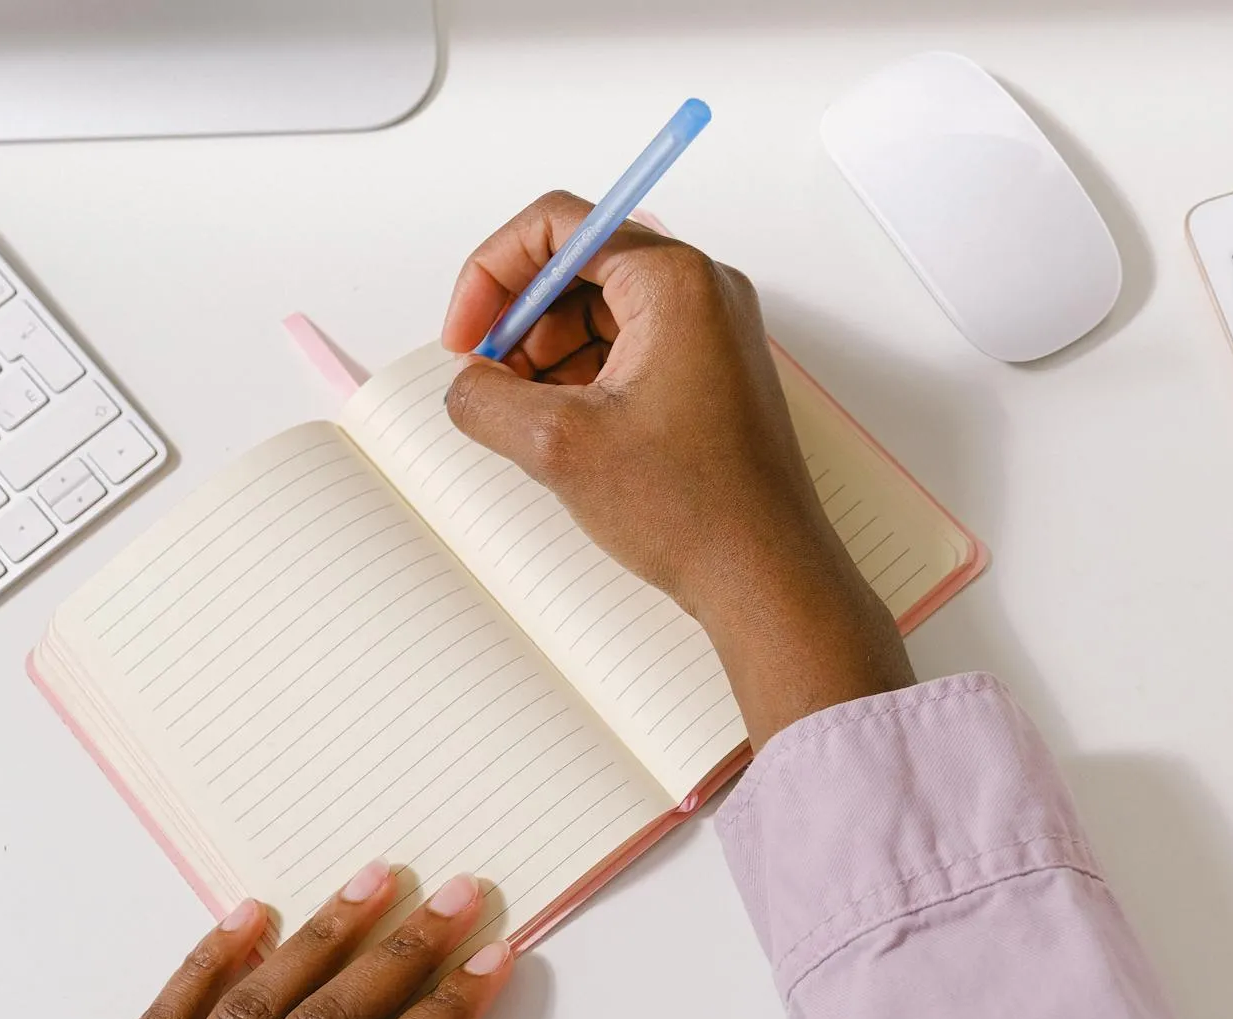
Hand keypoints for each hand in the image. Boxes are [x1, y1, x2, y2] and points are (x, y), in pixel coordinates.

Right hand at [442, 192, 913, 745]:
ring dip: (545, 356)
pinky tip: (560, 431)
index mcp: (674, 281)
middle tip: (487, 381)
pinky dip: (580, 379)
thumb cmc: (698, 511)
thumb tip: (466, 385)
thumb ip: (487, 399)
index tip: (466, 337)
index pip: (557, 227)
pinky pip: (624, 350)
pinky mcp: (706, 375)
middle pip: (576, 267)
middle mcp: (701, 293)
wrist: (766, 577)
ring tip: (523, 418)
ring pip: (596, 313)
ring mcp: (708, 334)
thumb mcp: (559, 447)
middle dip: (517, 322)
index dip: (492, 274)